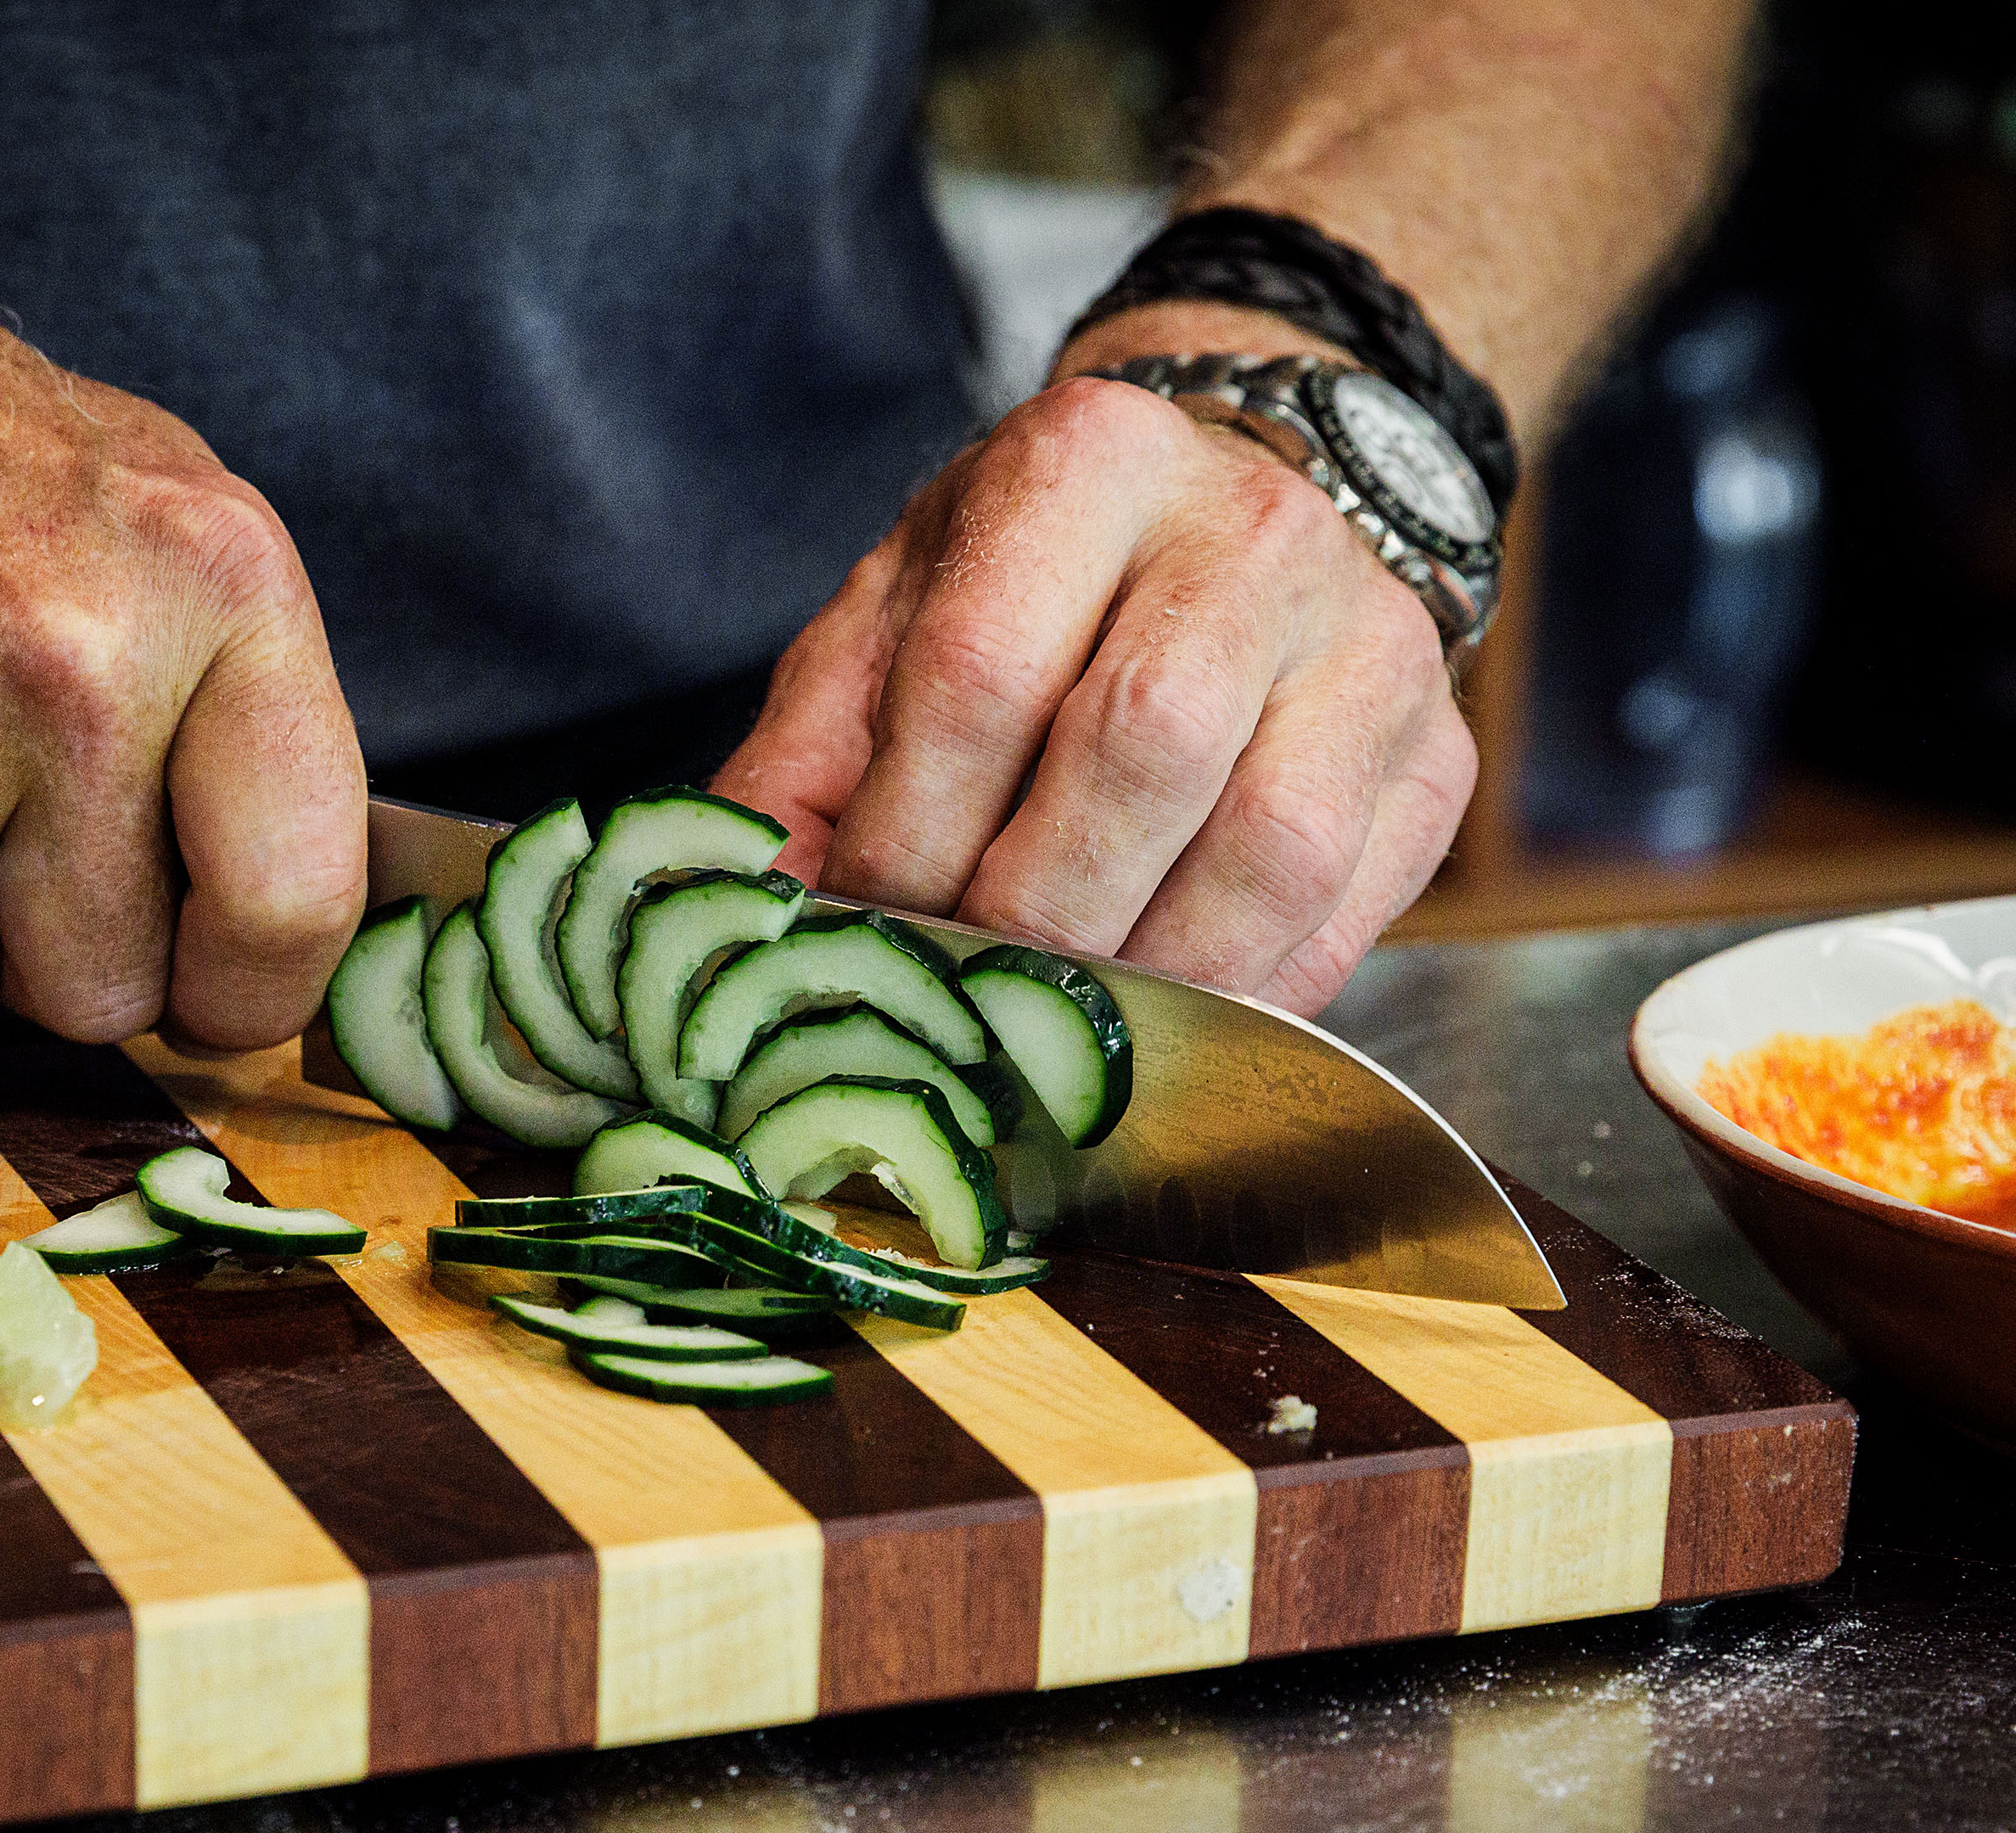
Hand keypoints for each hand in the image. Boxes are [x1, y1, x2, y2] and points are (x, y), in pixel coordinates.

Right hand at [0, 179, 364, 1047]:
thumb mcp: (168, 516)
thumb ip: (249, 723)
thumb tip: (274, 951)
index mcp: (213, 584)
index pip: (291, 897)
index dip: (254, 991)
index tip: (222, 995)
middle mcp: (67, 659)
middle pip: (103, 988)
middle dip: (65, 946)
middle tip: (22, 833)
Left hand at [713, 331, 1475, 1016]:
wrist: (1223, 517)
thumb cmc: (1032, 584)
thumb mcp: (892, 619)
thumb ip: (807, 759)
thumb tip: (742, 914)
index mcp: (1088, 462)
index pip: (982, 675)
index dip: (909, 830)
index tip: (865, 919)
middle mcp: (1253, 530)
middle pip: (1141, 751)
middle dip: (1028, 912)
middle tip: (961, 986)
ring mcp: (1372, 641)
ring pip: (1265, 848)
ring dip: (1143, 972)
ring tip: (1056, 1018)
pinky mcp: (1441, 756)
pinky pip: (1343, 912)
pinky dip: (1240, 995)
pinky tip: (1162, 1015)